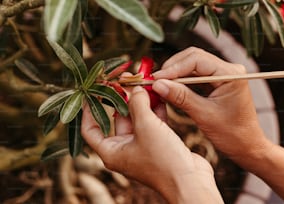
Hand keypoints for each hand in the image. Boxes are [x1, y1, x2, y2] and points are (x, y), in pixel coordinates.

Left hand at [81, 86, 222, 203]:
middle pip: (118, 119)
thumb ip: (138, 103)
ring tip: (145, 82)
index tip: (94, 92)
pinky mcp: (158, 143)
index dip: (89, 110)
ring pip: (138, 118)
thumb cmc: (164, 160)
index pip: (90, 129)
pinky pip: (152, 122)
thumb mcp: (147, 126)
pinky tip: (159, 94)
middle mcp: (124, 149)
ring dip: (142, 101)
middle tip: (128, 79)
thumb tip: (135, 88)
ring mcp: (142, 146)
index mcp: (112, 151)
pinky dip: (155, 109)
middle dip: (124, 98)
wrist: (191, 180)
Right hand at [152, 47, 269, 160]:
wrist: (246, 145)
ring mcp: (223, 74)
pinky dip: (182, 80)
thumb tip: (157, 84)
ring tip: (160, 84)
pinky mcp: (217, 82)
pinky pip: (195, 75)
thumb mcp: (203, 115)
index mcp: (231, 74)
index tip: (156, 79)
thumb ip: (181, 97)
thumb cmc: (231, 134)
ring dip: (176, 73)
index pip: (197, 60)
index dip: (174, 68)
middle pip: (194, 58)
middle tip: (155, 81)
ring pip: (193, 65)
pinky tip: (171, 88)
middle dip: (173, 68)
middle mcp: (228, 69)